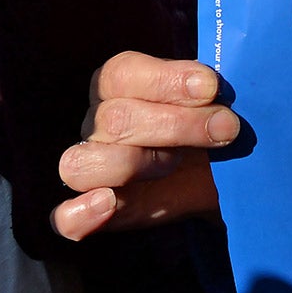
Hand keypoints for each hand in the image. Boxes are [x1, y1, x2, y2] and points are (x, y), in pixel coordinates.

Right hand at [54, 52, 245, 239]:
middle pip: (114, 120)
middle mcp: (98, 123)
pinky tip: (109, 203)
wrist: (224, 174)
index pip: (122, 74)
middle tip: (226, 127)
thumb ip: (213, 90)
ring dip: (135, 164)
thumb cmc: (216, 126)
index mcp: (120, 85)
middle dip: (176, 125)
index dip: (166, 80)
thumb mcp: (218, 101)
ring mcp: (90, 169)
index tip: (212, 88)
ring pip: (82, 164)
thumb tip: (216, 86)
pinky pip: (65, 219)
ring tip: (176, 164)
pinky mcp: (93, 215)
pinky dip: (81, 213)